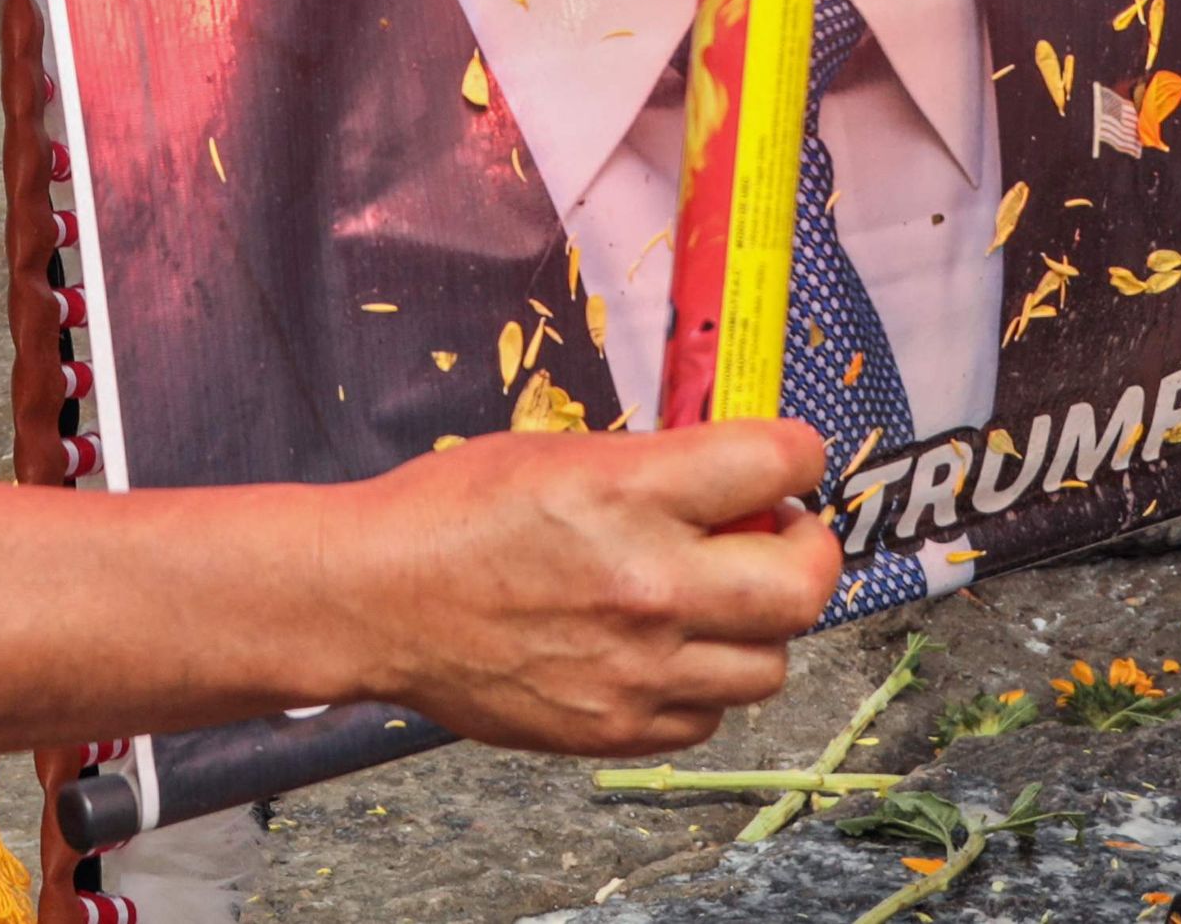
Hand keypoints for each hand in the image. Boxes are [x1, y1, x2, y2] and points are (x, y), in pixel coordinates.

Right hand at [340, 418, 839, 754]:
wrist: (373, 600)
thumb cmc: (451, 513)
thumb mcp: (559, 453)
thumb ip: (656, 467)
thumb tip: (737, 482)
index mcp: (631, 493)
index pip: (779, 464)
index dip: (797, 455)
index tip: (789, 462)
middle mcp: (649, 584)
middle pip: (805, 585)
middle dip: (807, 552)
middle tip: (780, 537)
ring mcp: (638, 668)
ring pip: (771, 664)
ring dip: (756, 626)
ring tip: (712, 601)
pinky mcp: (616, 728)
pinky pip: (709, 714)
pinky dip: (701, 682)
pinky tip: (661, 650)